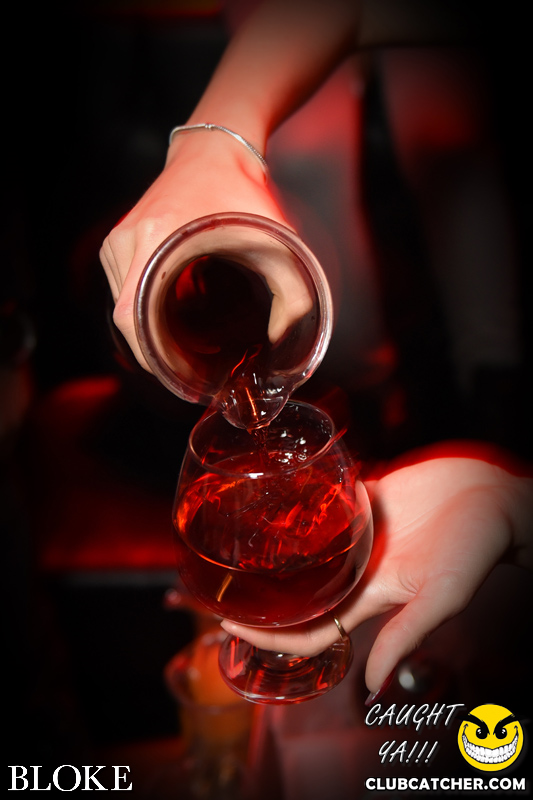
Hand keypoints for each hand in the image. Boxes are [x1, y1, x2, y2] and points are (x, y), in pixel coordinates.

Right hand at [99, 132, 311, 369]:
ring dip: (147, 333)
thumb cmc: (242, 193)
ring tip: (181, 349)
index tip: (179, 373)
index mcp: (157, 239)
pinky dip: (142, 312)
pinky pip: (122, 291)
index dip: (151, 355)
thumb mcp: (275, 241)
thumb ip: (292, 291)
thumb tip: (283, 334)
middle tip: (189, 369)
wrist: (213, 151)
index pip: (131, 318)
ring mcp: (118, 240)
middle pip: (126, 320)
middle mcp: (128, 240)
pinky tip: (169, 322)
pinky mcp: (118, 241)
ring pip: (122, 308)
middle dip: (155, 352)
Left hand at [221, 446, 530, 696]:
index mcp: (371, 596)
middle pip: (299, 592)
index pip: (311, 629)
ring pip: (306, 548)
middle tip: (216, 583)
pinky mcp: (365, 498)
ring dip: (275, 549)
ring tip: (233, 539)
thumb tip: (372, 686)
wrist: (494, 493)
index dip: (271, 634)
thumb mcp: (441, 595)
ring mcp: (359, 534)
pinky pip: (323, 504)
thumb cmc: (475, 547)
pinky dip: (300, 504)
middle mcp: (358, 569)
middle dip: (261, 595)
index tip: (228, 624)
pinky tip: (272, 494)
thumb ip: (406, 634)